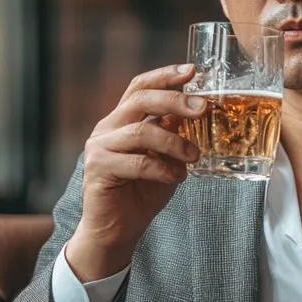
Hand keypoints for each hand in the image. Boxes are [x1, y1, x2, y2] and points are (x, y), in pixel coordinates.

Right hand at [66, 63, 205, 280]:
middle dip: (175, 100)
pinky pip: (137, 162)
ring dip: (174, 142)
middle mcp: (107, 128)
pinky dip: (163, 168)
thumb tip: (195, 110)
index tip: (191, 70)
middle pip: (141, 99)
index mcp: (122, 120)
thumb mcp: (165, 159)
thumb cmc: (141, 193)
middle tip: (203, 107)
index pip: (140, 87)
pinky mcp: (98, 169)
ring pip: (141, 131)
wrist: (116, 231)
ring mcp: (99, 147)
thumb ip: (174, 135)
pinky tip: (176, 177)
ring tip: (194, 155)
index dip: (164, 75)